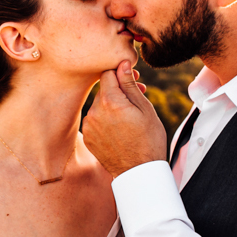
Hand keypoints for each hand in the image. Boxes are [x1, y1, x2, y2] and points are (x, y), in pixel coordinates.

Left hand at [82, 60, 167, 177]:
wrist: (139, 171)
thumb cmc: (148, 139)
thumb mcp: (144, 108)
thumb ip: (129, 85)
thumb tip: (122, 64)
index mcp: (110, 102)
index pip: (107, 73)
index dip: (119, 73)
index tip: (131, 79)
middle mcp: (95, 112)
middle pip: (103, 89)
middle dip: (118, 91)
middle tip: (135, 98)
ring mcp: (89, 125)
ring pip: (99, 105)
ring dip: (111, 105)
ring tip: (129, 117)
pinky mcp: (88, 137)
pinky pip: (95, 119)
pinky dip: (105, 120)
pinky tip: (120, 129)